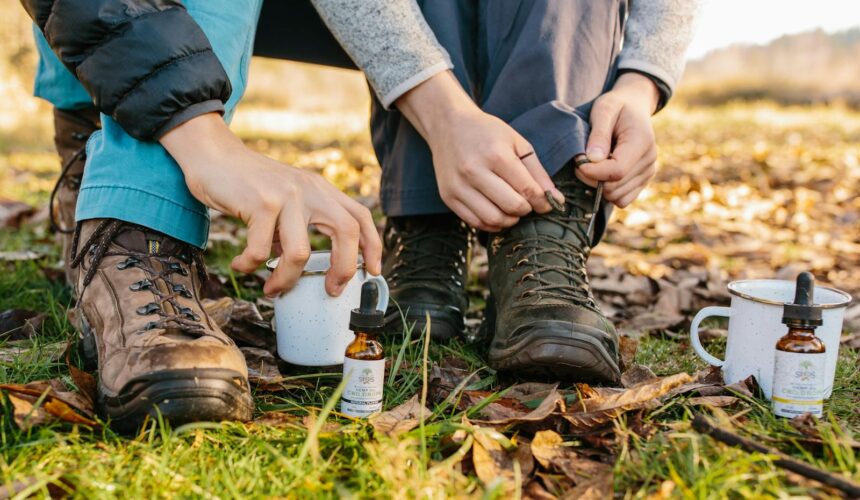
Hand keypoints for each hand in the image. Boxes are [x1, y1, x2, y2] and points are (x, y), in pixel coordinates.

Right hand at [161, 114, 381, 296]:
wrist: (212, 154)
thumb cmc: (247, 183)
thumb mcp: (286, 196)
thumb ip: (300, 223)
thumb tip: (301, 266)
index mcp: (320, 189)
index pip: (359, 216)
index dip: (373, 245)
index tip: (372, 270)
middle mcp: (310, 189)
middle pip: (346, 232)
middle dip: (344, 269)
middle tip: (330, 290)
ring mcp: (287, 195)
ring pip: (300, 253)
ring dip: (285, 279)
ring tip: (271, 288)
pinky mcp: (260, 202)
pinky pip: (260, 251)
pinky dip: (248, 265)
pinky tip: (241, 264)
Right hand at [396, 72, 563, 231]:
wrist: (448, 125)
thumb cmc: (486, 132)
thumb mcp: (517, 143)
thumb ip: (537, 172)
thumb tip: (555, 199)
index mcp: (496, 155)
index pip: (527, 190)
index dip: (542, 202)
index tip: (547, 204)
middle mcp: (474, 171)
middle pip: (511, 207)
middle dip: (526, 210)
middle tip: (527, 204)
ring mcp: (458, 186)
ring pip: (493, 219)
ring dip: (509, 220)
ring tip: (513, 209)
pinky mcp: (448, 196)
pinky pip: (475, 222)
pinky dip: (491, 224)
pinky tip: (497, 212)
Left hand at [580, 72, 660, 207]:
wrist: (634, 107)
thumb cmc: (617, 106)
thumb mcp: (604, 109)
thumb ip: (599, 134)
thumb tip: (593, 159)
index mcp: (641, 142)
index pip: (617, 170)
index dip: (593, 172)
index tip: (578, 163)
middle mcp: (649, 160)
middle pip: (615, 186)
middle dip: (592, 178)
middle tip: (581, 161)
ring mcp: (648, 173)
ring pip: (617, 196)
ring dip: (599, 186)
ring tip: (593, 165)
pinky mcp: (643, 181)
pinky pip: (622, 199)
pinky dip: (608, 192)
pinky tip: (602, 173)